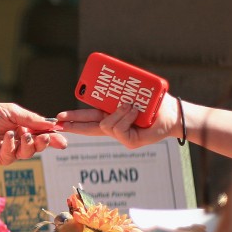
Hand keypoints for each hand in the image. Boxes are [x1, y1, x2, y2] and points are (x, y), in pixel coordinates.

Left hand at [0, 102, 66, 164]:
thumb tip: (51, 124)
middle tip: (45, 138)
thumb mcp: (10, 111)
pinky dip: (12, 145)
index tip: (62, 137)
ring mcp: (10, 149)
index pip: (42, 132)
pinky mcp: (0, 157)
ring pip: (28, 153)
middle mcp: (19, 139)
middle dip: (45, 142)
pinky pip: (11, 156)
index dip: (53, 136)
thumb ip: (30, 119)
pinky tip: (8, 136)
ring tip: (24, 135)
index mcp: (23, 126)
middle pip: (38, 145)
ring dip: (29, 144)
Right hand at [54, 92, 180, 149]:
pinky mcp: (130, 141)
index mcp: (112, 114)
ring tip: (131, 105)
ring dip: (118, 112)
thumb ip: (120, 91)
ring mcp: (121, 135)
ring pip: (105, 125)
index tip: (60, 118)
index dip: (75, 118)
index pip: (89, 118)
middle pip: (88, 126)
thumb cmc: (156, 102)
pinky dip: (126, 116)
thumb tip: (108, 89)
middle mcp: (115, 126)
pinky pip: (119, 129)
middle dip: (73, 124)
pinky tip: (135, 111)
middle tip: (58, 121)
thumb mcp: (134, 91)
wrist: (173, 113)